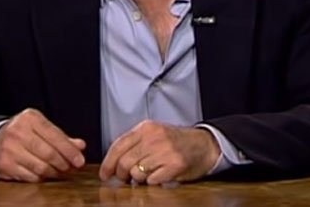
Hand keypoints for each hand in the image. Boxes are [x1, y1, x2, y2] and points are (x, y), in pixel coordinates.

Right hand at [0, 108, 85, 181]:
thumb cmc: (23, 132)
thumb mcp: (41, 127)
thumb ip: (61, 136)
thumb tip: (80, 146)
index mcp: (30, 118)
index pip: (55, 135)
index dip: (70, 150)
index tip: (79, 160)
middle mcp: (18, 132)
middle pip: (48, 153)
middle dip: (64, 163)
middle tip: (71, 167)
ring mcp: (10, 149)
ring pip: (40, 166)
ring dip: (54, 172)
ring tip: (60, 171)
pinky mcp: (4, 164)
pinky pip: (30, 176)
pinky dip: (42, 177)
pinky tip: (46, 174)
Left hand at [99, 120, 219, 184]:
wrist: (203, 145)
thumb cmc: (177, 141)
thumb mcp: (154, 134)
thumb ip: (134, 143)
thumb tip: (112, 162)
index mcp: (146, 128)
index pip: (118, 145)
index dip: (108, 163)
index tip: (105, 174)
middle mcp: (154, 137)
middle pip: (125, 162)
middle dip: (121, 174)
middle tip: (125, 178)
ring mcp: (165, 151)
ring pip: (136, 173)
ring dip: (138, 179)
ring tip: (147, 174)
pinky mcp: (174, 165)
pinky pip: (152, 180)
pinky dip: (152, 181)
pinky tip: (159, 175)